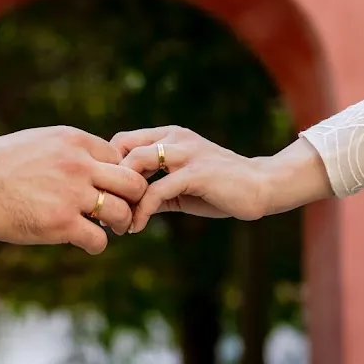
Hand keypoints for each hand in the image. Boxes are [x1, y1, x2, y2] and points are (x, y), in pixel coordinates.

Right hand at [0, 126, 148, 253]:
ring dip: (119, 224)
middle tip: (123, 210)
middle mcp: (78, 164)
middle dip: (133, 199)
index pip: (118, 157)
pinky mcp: (61, 223)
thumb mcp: (35, 141)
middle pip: (132, 182)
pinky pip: (98, 239)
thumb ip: (64, 149)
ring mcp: (72, 194)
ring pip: (121, 212)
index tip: (111, 188)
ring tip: (108, 229)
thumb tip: (83, 159)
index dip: (118, 175)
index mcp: (72, 140)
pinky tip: (85, 243)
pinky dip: (96, 245)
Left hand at [112, 127, 332, 232]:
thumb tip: (125, 209)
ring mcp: (187, 153)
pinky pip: (158, 190)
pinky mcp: (197, 173)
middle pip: (123, 147)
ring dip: (121, 194)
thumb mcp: (181, 189)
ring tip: (117, 220)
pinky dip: (142, 210)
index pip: (123, 140)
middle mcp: (176, 138)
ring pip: (137, 162)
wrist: (262, 187)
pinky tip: (137, 227)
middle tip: (101, 208)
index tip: (103, 194)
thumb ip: (155, 192)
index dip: (108, 166)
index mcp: (170, 136)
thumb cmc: (221, 188)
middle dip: (108, 179)